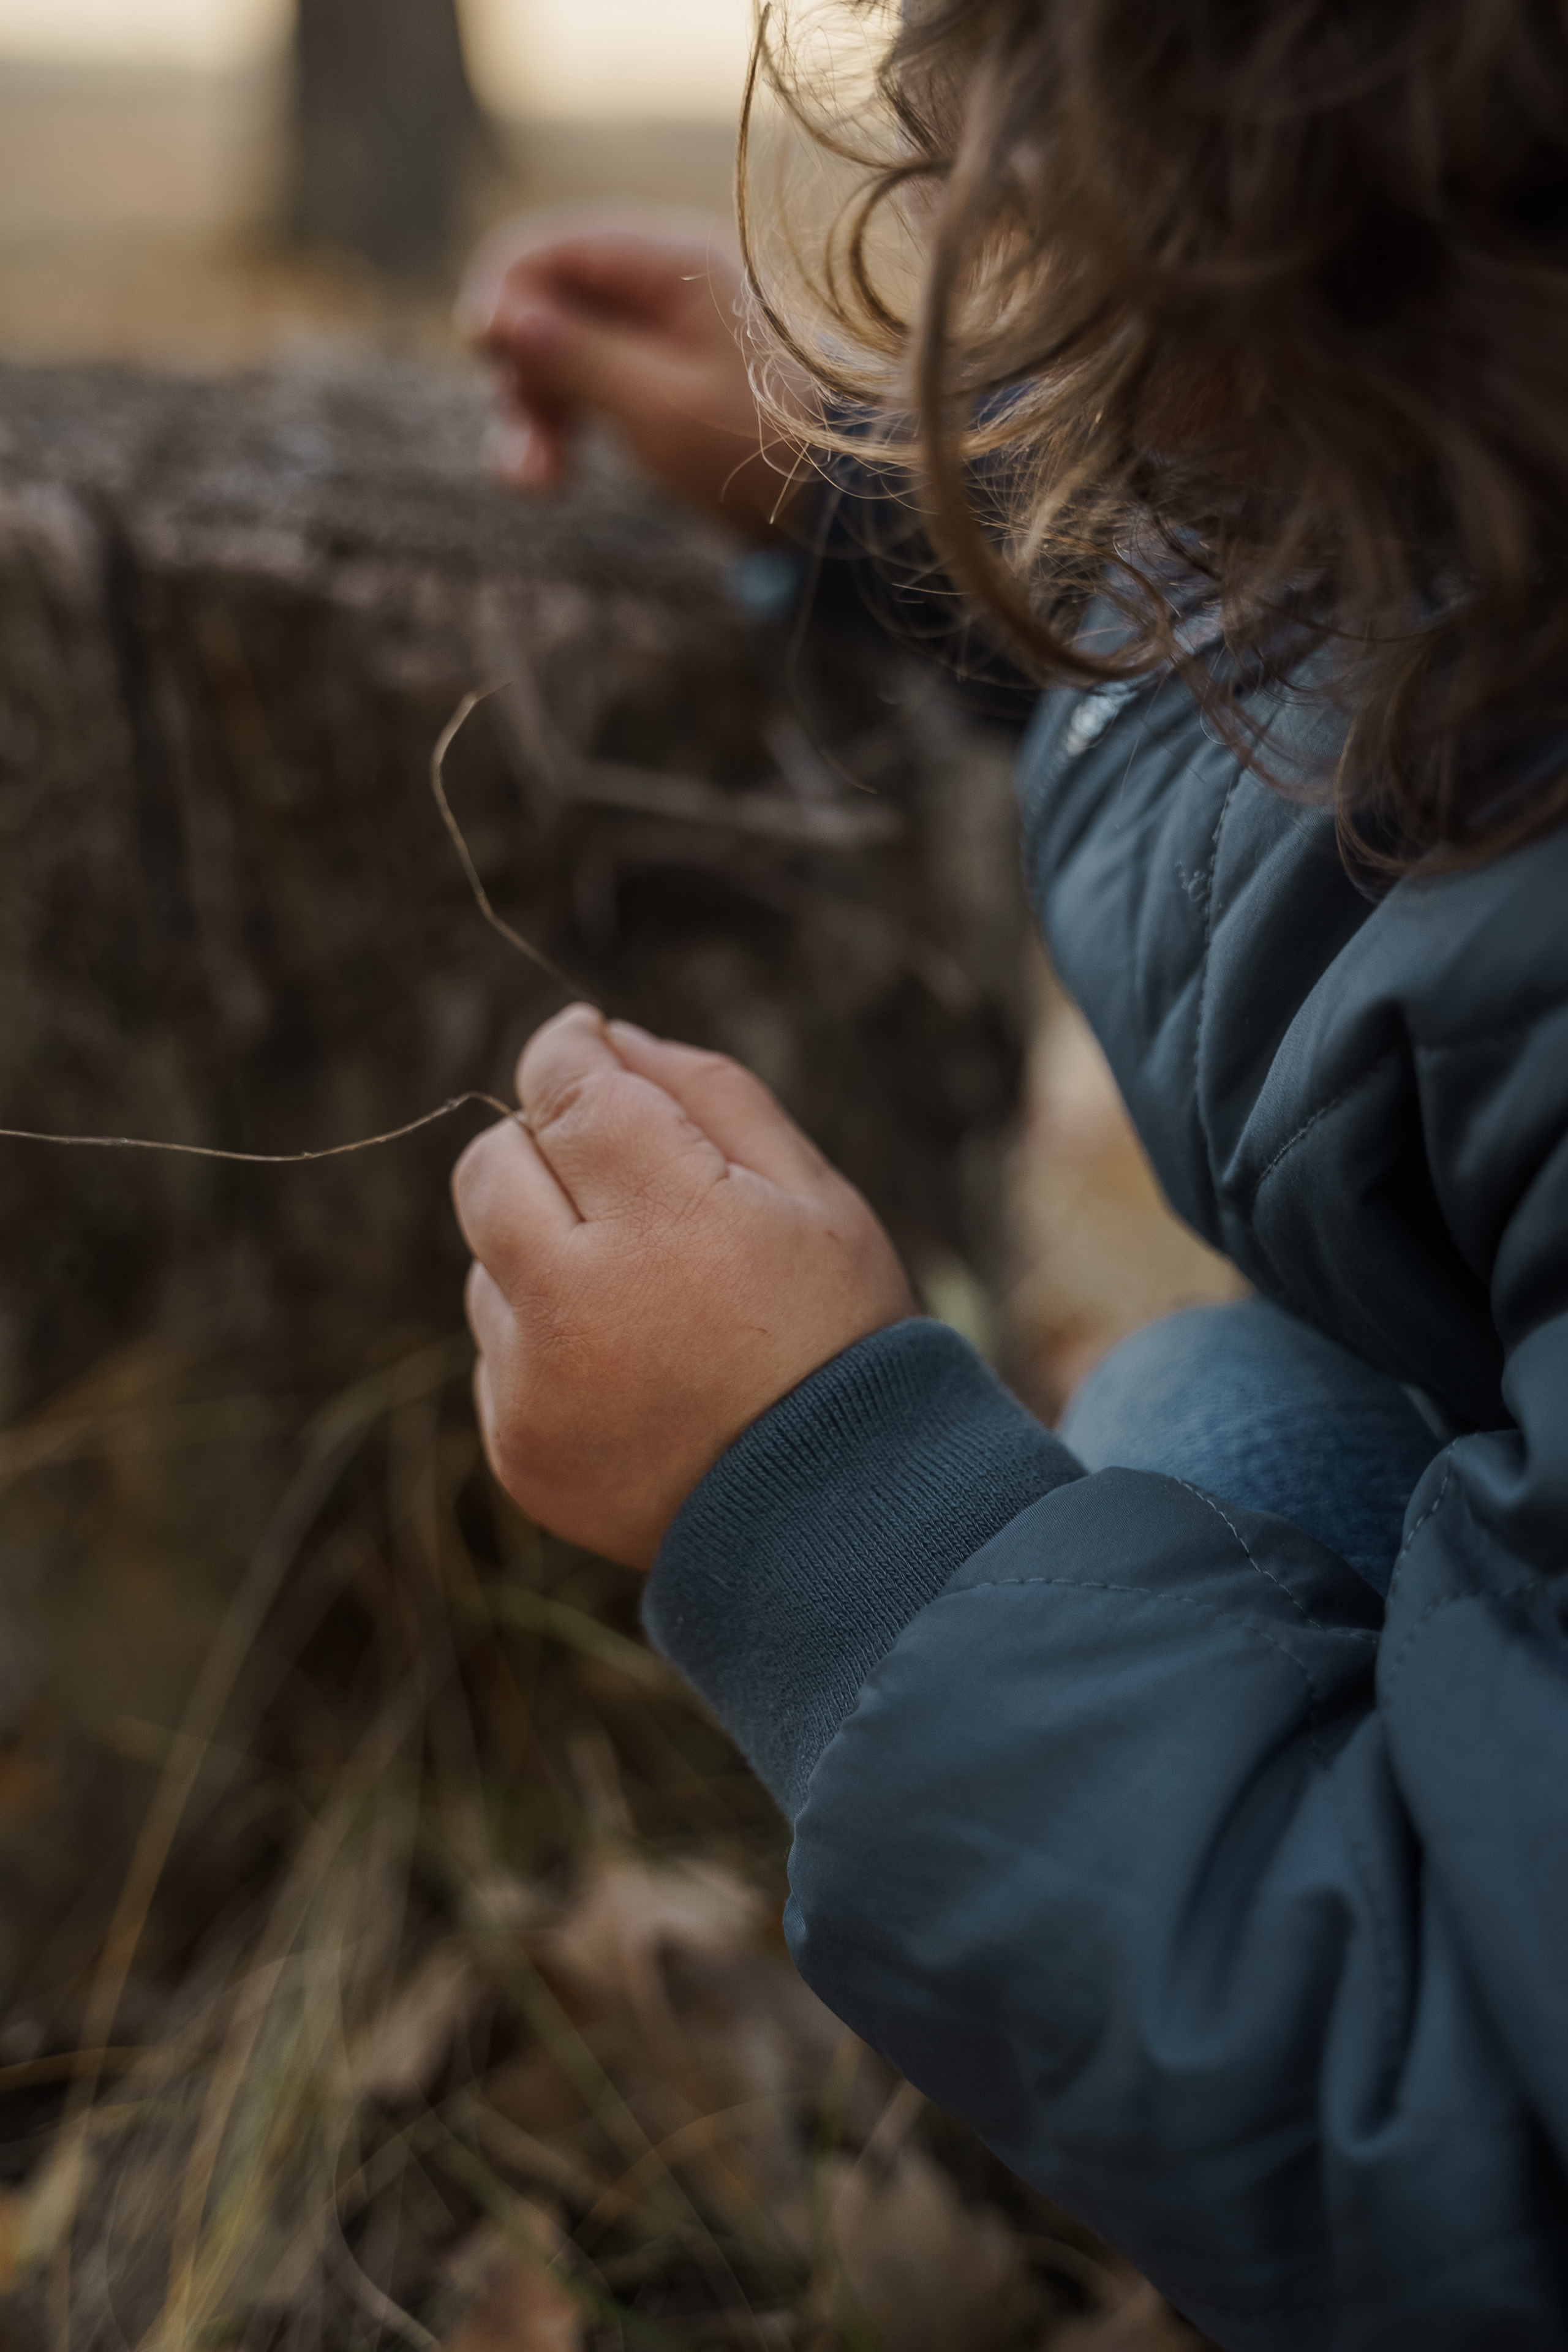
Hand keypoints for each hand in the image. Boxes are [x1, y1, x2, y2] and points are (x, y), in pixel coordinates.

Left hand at [453, 1005, 915, 1567]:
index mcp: (668, 1222)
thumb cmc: (839, 1338)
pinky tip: (635, 1367)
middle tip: (615, 1168)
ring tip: (652, 1298)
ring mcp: (536, 1385)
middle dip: (541, 1143)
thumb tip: (608, 1036)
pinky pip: (498, 1350)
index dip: (569, 1049)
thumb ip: (709, 1094)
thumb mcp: (816, 1195)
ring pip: (488, 1261)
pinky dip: (546, 1337)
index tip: (583, 1039)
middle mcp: (578, 1302)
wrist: (840, 1520)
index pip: (567, 1092)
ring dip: (546, 1250)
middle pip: (490, 1166)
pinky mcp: (517, 1448)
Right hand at [455, 208, 807, 536]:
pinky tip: (549, 478)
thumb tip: (502, 316)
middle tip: (522, 458)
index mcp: (670, 267)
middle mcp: (658, 288)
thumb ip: (579, 357)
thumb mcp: (659, 407)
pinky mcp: (651, 380)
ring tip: (536, 485)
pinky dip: (559, 428)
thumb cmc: (755, 450)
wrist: (828, 505)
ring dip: (531, 416)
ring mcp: (654, 335)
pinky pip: (582, 388)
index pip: (551, 248)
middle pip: (545, 306)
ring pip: (556, 355)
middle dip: (519, 377)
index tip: (481, 352)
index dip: (502, 294)